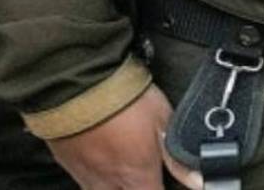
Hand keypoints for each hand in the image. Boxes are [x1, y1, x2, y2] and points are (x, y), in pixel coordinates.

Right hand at [46, 84, 201, 188]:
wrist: (77, 84)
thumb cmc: (124, 100)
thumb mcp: (163, 121)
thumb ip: (177, 158)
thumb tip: (197, 181)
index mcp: (136, 176)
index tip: (165, 181)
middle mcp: (109, 182)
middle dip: (138, 188)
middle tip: (147, 177)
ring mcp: (85, 174)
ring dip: (116, 187)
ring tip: (126, 174)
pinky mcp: (67, 163)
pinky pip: (83, 182)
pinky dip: (95, 180)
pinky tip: (102, 165)